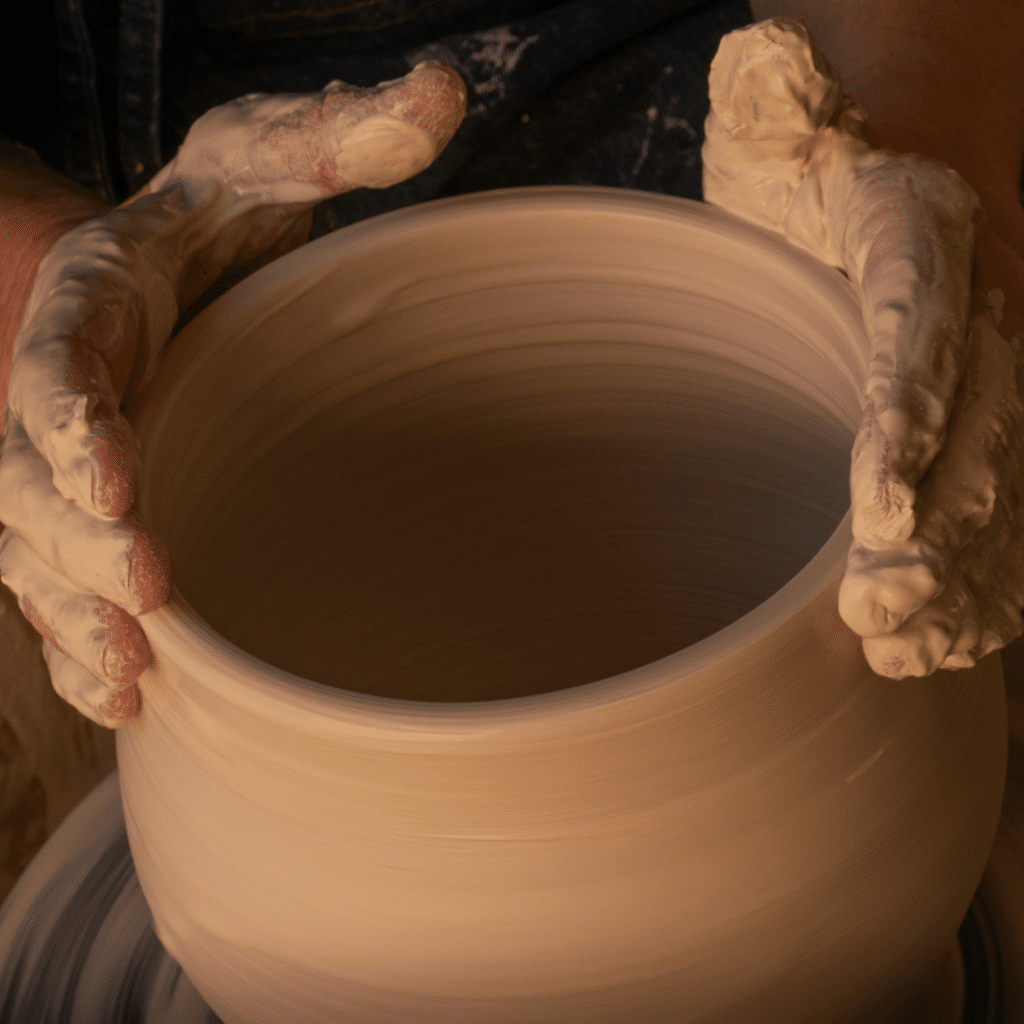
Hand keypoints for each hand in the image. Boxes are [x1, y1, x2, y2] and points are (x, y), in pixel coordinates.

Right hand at [0, 62, 465, 725]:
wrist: (173, 269)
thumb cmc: (222, 217)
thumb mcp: (269, 157)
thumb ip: (337, 135)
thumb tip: (445, 93)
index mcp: (94, 297)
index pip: (56, 361)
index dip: (70, 420)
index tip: (114, 479)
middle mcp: (62, 390)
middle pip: (31, 477)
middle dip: (78, 541)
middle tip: (147, 596)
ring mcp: (66, 463)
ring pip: (38, 551)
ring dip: (78, 615)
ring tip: (133, 672)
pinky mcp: (90, 515)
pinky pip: (65, 587)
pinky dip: (88, 645)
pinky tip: (128, 695)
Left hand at [702, 18, 1023, 676]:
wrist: (902, 112)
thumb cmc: (815, 151)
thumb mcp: (783, 175)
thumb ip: (779, 213)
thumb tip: (739, 175)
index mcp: (916, 239)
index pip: (917, 345)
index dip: (906, 436)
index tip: (882, 520)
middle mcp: (981, 300)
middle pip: (975, 432)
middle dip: (935, 538)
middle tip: (878, 623)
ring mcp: (1001, 349)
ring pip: (1006, 471)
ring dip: (968, 572)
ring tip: (918, 651)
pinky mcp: (997, 384)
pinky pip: (1007, 478)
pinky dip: (993, 558)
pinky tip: (968, 627)